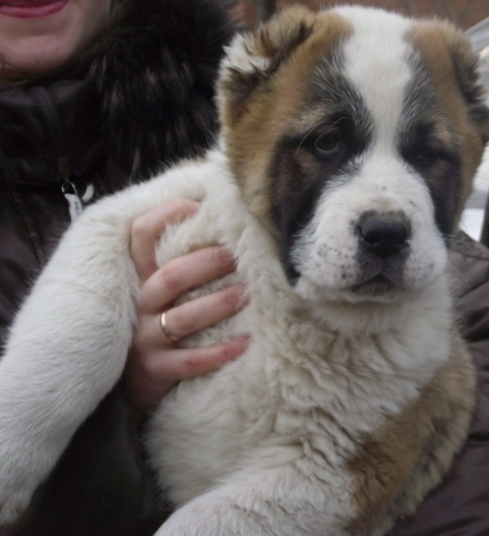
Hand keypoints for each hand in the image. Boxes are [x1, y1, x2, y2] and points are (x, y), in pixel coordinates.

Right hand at [124, 199, 249, 415]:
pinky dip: (218, 353)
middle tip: (237, 256)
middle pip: (170, 277)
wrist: (140, 384)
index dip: (164, 217)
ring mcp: (146, 340)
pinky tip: (245, 344)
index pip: (141, 238)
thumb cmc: (166, 324)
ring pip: (182, 319)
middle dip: (206, 264)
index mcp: (144, 279)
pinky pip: (189, 362)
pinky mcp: (155, 372)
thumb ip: (185, 260)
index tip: (196, 206)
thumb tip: (225, 213)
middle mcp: (141, 306)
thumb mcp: (168, 292)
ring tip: (247, 295)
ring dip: (217, 305)